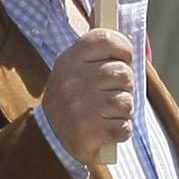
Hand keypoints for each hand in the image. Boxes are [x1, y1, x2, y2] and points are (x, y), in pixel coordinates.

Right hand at [39, 27, 137, 164]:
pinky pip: (125, 127)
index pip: (106, 39)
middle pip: (124, 73)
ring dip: (122, 111)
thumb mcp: (77, 69)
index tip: (125, 58)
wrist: (49, 139)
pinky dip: (121, 131)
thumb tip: (129, 44)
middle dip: (124, 87)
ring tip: (105, 114)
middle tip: (108, 95)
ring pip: (127, 102)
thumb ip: (100, 54)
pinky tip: (106, 130)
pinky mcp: (87, 132)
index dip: (123, 48)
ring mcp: (78, 107)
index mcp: (68, 60)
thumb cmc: (75, 99)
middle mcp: (71, 81)